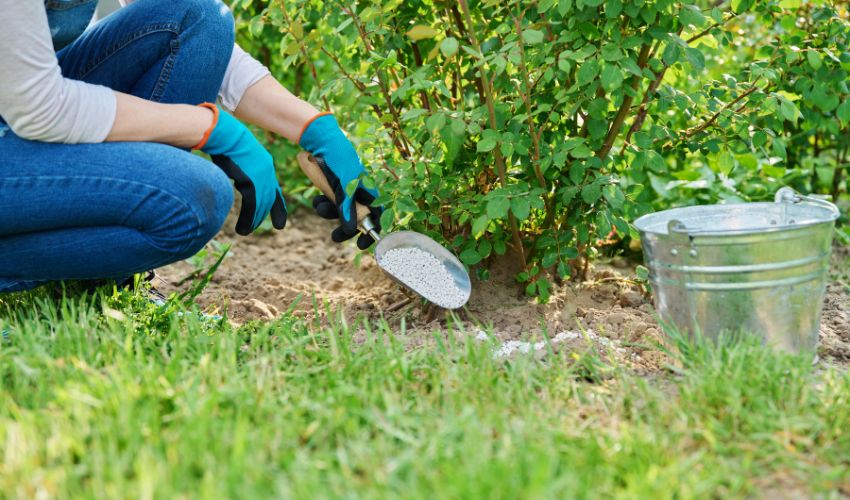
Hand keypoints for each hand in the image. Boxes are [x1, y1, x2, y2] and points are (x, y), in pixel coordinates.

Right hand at [199, 105, 286, 235]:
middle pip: (270, 198)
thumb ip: (243, 169)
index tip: (281, 213)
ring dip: (255, 220)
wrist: (224, 134)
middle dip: (273, 213)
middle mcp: (266, 172)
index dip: (278, 202)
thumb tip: (238, 175)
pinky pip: (252, 205)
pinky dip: (248, 218)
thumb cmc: (226, 143)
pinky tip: (244, 229)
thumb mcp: (239, 158)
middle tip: (279, 226)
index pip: (274, 188)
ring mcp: (260, 176)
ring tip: (248, 231)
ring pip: (261, 204)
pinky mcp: (251, 181)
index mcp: (264, 165)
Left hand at [298, 113, 381, 248]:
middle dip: (345, 227)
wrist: (321, 140)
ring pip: (341, 210)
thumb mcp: (344, 186)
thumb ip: (347, 207)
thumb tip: (350, 229)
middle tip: (334, 237)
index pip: (377, 215)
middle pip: (357, 216)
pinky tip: (316, 198)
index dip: (372, 230)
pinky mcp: (333, 186)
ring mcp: (346, 189)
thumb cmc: (338, 160)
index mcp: (369, 190)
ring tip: (319, 206)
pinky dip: (322, 203)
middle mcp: (360, 191)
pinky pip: (330, 201)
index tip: (362, 244)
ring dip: (329, 213)